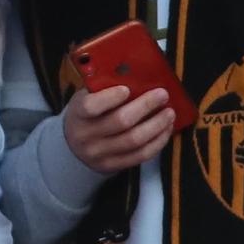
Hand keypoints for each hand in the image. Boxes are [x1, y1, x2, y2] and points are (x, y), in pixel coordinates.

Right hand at [62, 85, 176, 175]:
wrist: (73, 146)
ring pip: (134, 140)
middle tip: (162, 95)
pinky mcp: (113, 166)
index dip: (110, 97)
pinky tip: (166, 130)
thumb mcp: (87, 98)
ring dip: (157, 125)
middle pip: (120, 121)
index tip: (127, 89)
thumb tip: (136, 77)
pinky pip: (140, 155)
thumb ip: (104, 89)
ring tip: (169, 113)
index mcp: (77, 114)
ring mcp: (99, 154)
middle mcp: (86, 136)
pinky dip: (157, 142)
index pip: (91, 107)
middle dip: (145, 106)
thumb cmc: (87, 114)